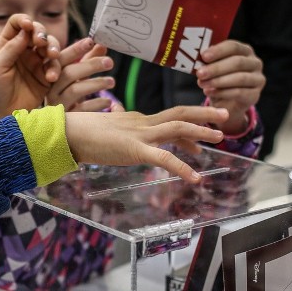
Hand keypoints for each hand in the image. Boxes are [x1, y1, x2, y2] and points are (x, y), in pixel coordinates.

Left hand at [0, 14, 61, 120]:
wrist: (2, 116)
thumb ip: (10, 49)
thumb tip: (25, 31)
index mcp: (7, 44)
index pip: (17, 24)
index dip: (24, 21)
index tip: (28, 25)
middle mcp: (23, 50)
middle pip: (37, 32)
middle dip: (42, 33)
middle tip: (41, 42)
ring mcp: (36, 63)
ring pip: (50, 46)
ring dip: (53, 48)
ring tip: (51, 56)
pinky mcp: (47, 77)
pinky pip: (56, 67)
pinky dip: (55, 69)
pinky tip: (51, 77)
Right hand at [46, 39, 116, 111]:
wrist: (61, 123)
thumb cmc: (70, 94)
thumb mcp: (78, 76)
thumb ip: (88, 60)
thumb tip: (102, 45)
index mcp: (52, 74)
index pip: (61, 59)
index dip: (75, 49)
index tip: (90, 41)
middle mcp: (51, 88)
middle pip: (68, 73)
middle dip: (90, 65)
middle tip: (109, 61)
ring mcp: (57, 104)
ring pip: (75, 90)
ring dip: (96, 83)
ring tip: (112, 82)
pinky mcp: (66, 118)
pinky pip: (82, 109)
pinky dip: (97, 103)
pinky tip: (108, 101)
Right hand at [65, 105, 229, 182]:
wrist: (66, 132)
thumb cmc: (78, 133)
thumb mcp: (102, 131)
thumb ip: (114, 133)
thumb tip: (115, 135)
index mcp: (135, 120)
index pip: (167, 119)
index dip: (188, 126)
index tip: (200, 137)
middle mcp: (141, 123)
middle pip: (179, 113)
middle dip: (204, 113)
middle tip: (225, 115)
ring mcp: (140, 134)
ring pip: (178, 126)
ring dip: (202, 130)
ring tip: (221, 136)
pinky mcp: (135, 149)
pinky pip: (164, 157)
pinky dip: (182, 167)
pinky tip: (195, 177)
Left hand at [196, 40, 264, 134]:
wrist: (226, 102)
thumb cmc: (218, 79)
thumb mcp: (213, 68)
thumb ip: (209, 62)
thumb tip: (197, 57)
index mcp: (245, 51)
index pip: (234, 46)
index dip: (218, 51)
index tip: (203, 56)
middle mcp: (255, 63)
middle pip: (237, 62)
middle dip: (216, 68)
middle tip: (200, 73)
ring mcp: (258, 79)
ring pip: (240, 78)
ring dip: (218, 81)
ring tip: (202, 84)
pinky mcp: (255, 95)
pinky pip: (239, 92)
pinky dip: (222, 92)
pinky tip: (208, 92)